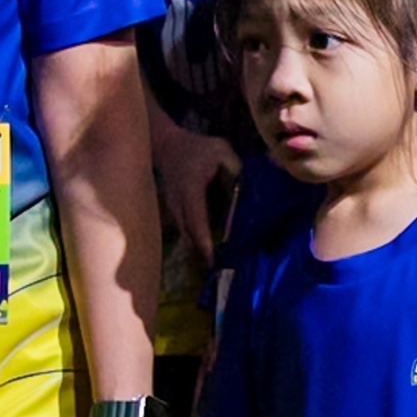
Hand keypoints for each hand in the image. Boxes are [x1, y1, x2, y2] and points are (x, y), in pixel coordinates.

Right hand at [153, 123, 238, 267]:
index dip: (204, 240)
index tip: (213, 259)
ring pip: (185, 235)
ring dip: (198, 250)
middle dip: (202, 253)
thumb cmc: (198, 148)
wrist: (168, 145)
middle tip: (219, 271)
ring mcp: (173, 209)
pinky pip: (184, 230)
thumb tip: (248, 191)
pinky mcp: (174, 211)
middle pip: (189, 234)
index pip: (197, 219)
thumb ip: (234, 170)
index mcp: (191, 190)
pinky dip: (195, 241)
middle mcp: (179, 204)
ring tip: (214, 267)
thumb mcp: (221, 150)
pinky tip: (207, 251)